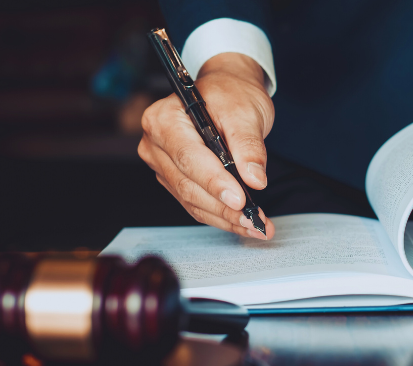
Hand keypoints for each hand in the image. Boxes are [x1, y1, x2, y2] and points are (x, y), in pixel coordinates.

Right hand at [138, 53, 275, 238]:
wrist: (227, 91)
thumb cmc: (230, 94)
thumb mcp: (245, 111)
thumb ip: (248, 145)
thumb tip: (254, 179)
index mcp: (164, 119)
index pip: (188, 157)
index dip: (214, 182)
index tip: (239, 199)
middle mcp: (156, 143)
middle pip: (188, 185)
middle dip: (224, 207)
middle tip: (254, 220)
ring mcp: (163, 164)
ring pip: (192, 200)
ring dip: (225, 217)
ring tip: (256, 226)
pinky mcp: (175, 179)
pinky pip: (196, 204)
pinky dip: (221, 216)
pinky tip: (243, 223)